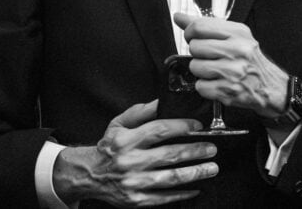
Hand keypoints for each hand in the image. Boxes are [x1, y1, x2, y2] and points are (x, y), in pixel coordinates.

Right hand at [53, 100, 218, 206]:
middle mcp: (130, 161)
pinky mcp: (137, 200)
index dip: (181, 127)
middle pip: (170, 155)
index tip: (197, 126)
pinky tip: (196, 188)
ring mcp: (134, 182)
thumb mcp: (119, 124)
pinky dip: (183, 193)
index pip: (159, 130)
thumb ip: (140, 112)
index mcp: (126, 140)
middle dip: (195, 151)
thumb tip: (161, 102)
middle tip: (211, 148)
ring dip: (195, 172)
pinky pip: (165, 197)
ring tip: (211, 167)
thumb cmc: (108, 147)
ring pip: (172, 178)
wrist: (90, 174)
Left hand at [173, 12, 288, 120]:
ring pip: (195, 67)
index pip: (199, 26)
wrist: (272, 87)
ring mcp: (233, 72)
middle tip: (210, 57)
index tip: (192, 37)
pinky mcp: (229, 91)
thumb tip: (179, 17)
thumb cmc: (251, 61)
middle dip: (198, 54)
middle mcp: (237, 51)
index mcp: (238, 33)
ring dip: (201, 71)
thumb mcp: (234, 36)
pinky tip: (219, 83)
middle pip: (195, 47)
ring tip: (216, 71)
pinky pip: (200, 86)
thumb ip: (206, 26)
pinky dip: (206, 87)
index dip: (189, 32)